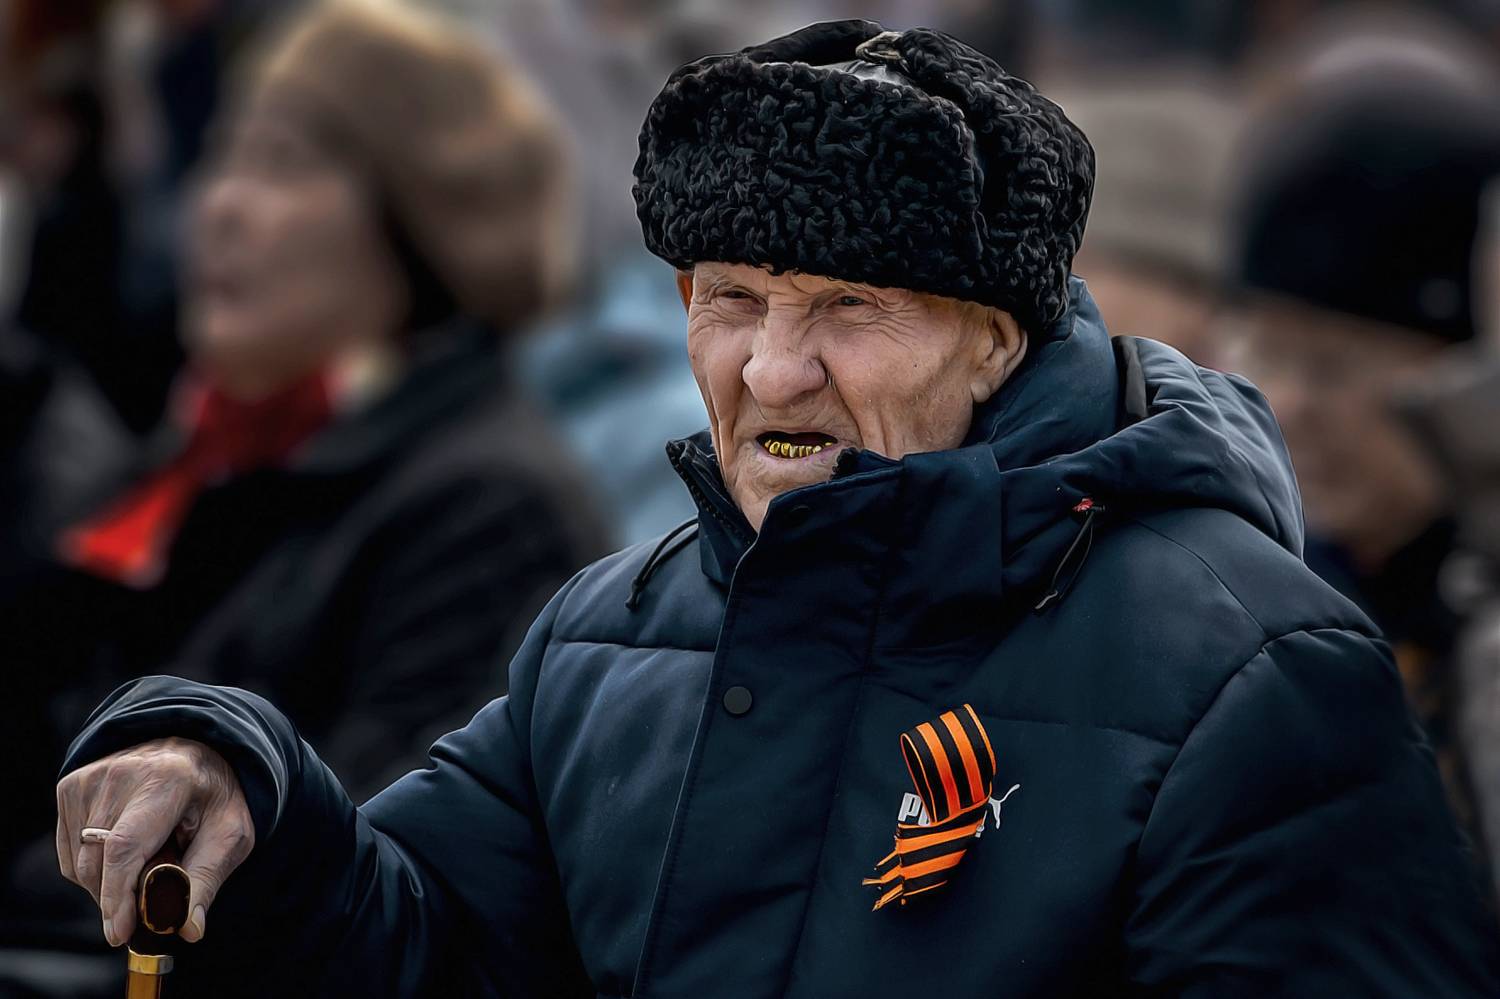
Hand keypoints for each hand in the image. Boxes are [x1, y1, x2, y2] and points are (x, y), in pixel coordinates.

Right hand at [56, 737, 253, 946]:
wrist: (195, 752)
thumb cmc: (214, 797)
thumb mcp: (231, 833)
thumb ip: (208, 878)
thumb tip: (189, 927)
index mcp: (168, 778)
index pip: (126, 845)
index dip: (118, 894)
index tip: (119, 933)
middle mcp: (122, 773)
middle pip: (99, 861)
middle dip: (118, 899)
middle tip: (148, 904)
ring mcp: (91, 778)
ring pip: (80, 863)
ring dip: (107, 885)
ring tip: (146, 865)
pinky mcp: (71, 787)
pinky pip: (70, 852)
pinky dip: (93, 869)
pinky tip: (124, 855)